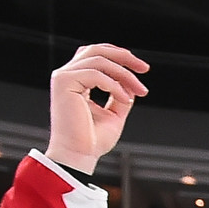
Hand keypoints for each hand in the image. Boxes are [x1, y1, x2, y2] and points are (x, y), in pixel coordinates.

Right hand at [46, 44, 147, 172]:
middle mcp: (66, 75)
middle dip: (124, 57)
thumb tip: (132, 84)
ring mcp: (63, 77)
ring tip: (140, 90)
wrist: (79, 157)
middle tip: (144, 68)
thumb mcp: (114, 114)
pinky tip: (126, 99)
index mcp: (75, 80)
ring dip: (125, 74)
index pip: (96, 56)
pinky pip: (96, 74)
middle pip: (97, 50)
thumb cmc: (92, 141)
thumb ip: (121, 96)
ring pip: (99, 61)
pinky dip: (115, 85)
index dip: (119, 56)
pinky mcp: (64, 83)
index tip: (141, 69)